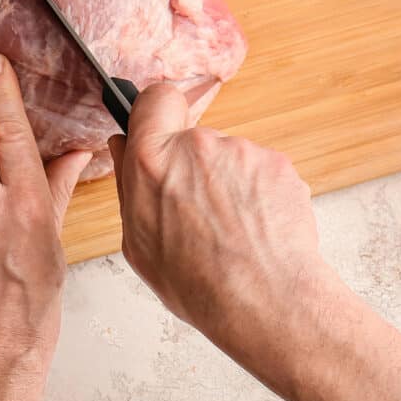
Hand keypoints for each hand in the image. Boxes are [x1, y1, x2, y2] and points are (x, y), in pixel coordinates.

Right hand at [108, 83, 323, 344]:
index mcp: (153, 162)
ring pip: (229, 160)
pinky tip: (258, 231)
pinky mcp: (277, 164)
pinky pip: (261, 172)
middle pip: (192, 140)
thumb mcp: (139, 244)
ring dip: (229, 186)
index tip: (160, 130)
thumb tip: (123, 148)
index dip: (157, 112)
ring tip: (233, 232)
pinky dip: (260, 196)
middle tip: (200, 214)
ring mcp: (242, 152)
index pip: (154, 100)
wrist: (266, 300)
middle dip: (195, 168)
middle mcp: (197, 146)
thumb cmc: (200, 283)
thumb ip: (129, 186)